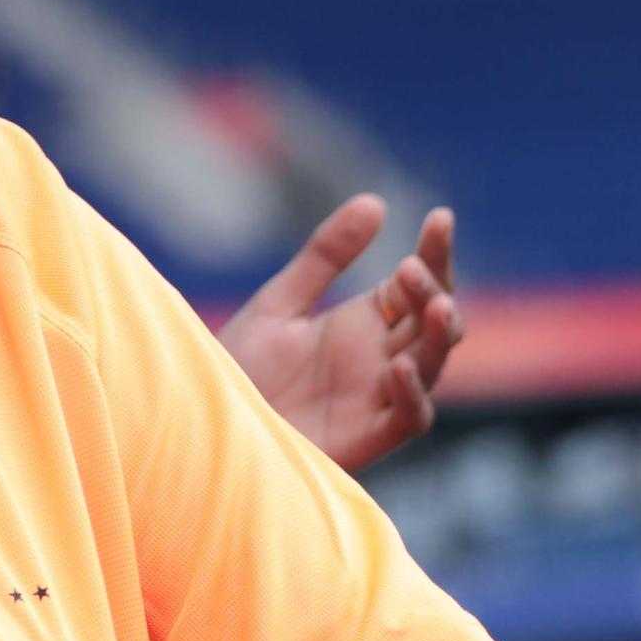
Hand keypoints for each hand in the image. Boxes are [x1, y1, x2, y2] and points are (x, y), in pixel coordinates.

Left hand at [221, 197, 456, 470]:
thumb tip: (376, 202)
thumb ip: (325, 258)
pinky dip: (412, 394)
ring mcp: (374, 400)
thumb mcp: (279, 304)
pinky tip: (398, 367)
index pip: (417, 285)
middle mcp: (379, 361)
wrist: (200, 426)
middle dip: (437, 292)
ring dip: (439, 338)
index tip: (440, 218)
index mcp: (365, 324)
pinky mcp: (363, 438)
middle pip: (433, 323)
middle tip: (413, 269)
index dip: (435, 254)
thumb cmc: (238, 372)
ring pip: (433, 368)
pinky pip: (407, 420)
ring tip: (435, 306)